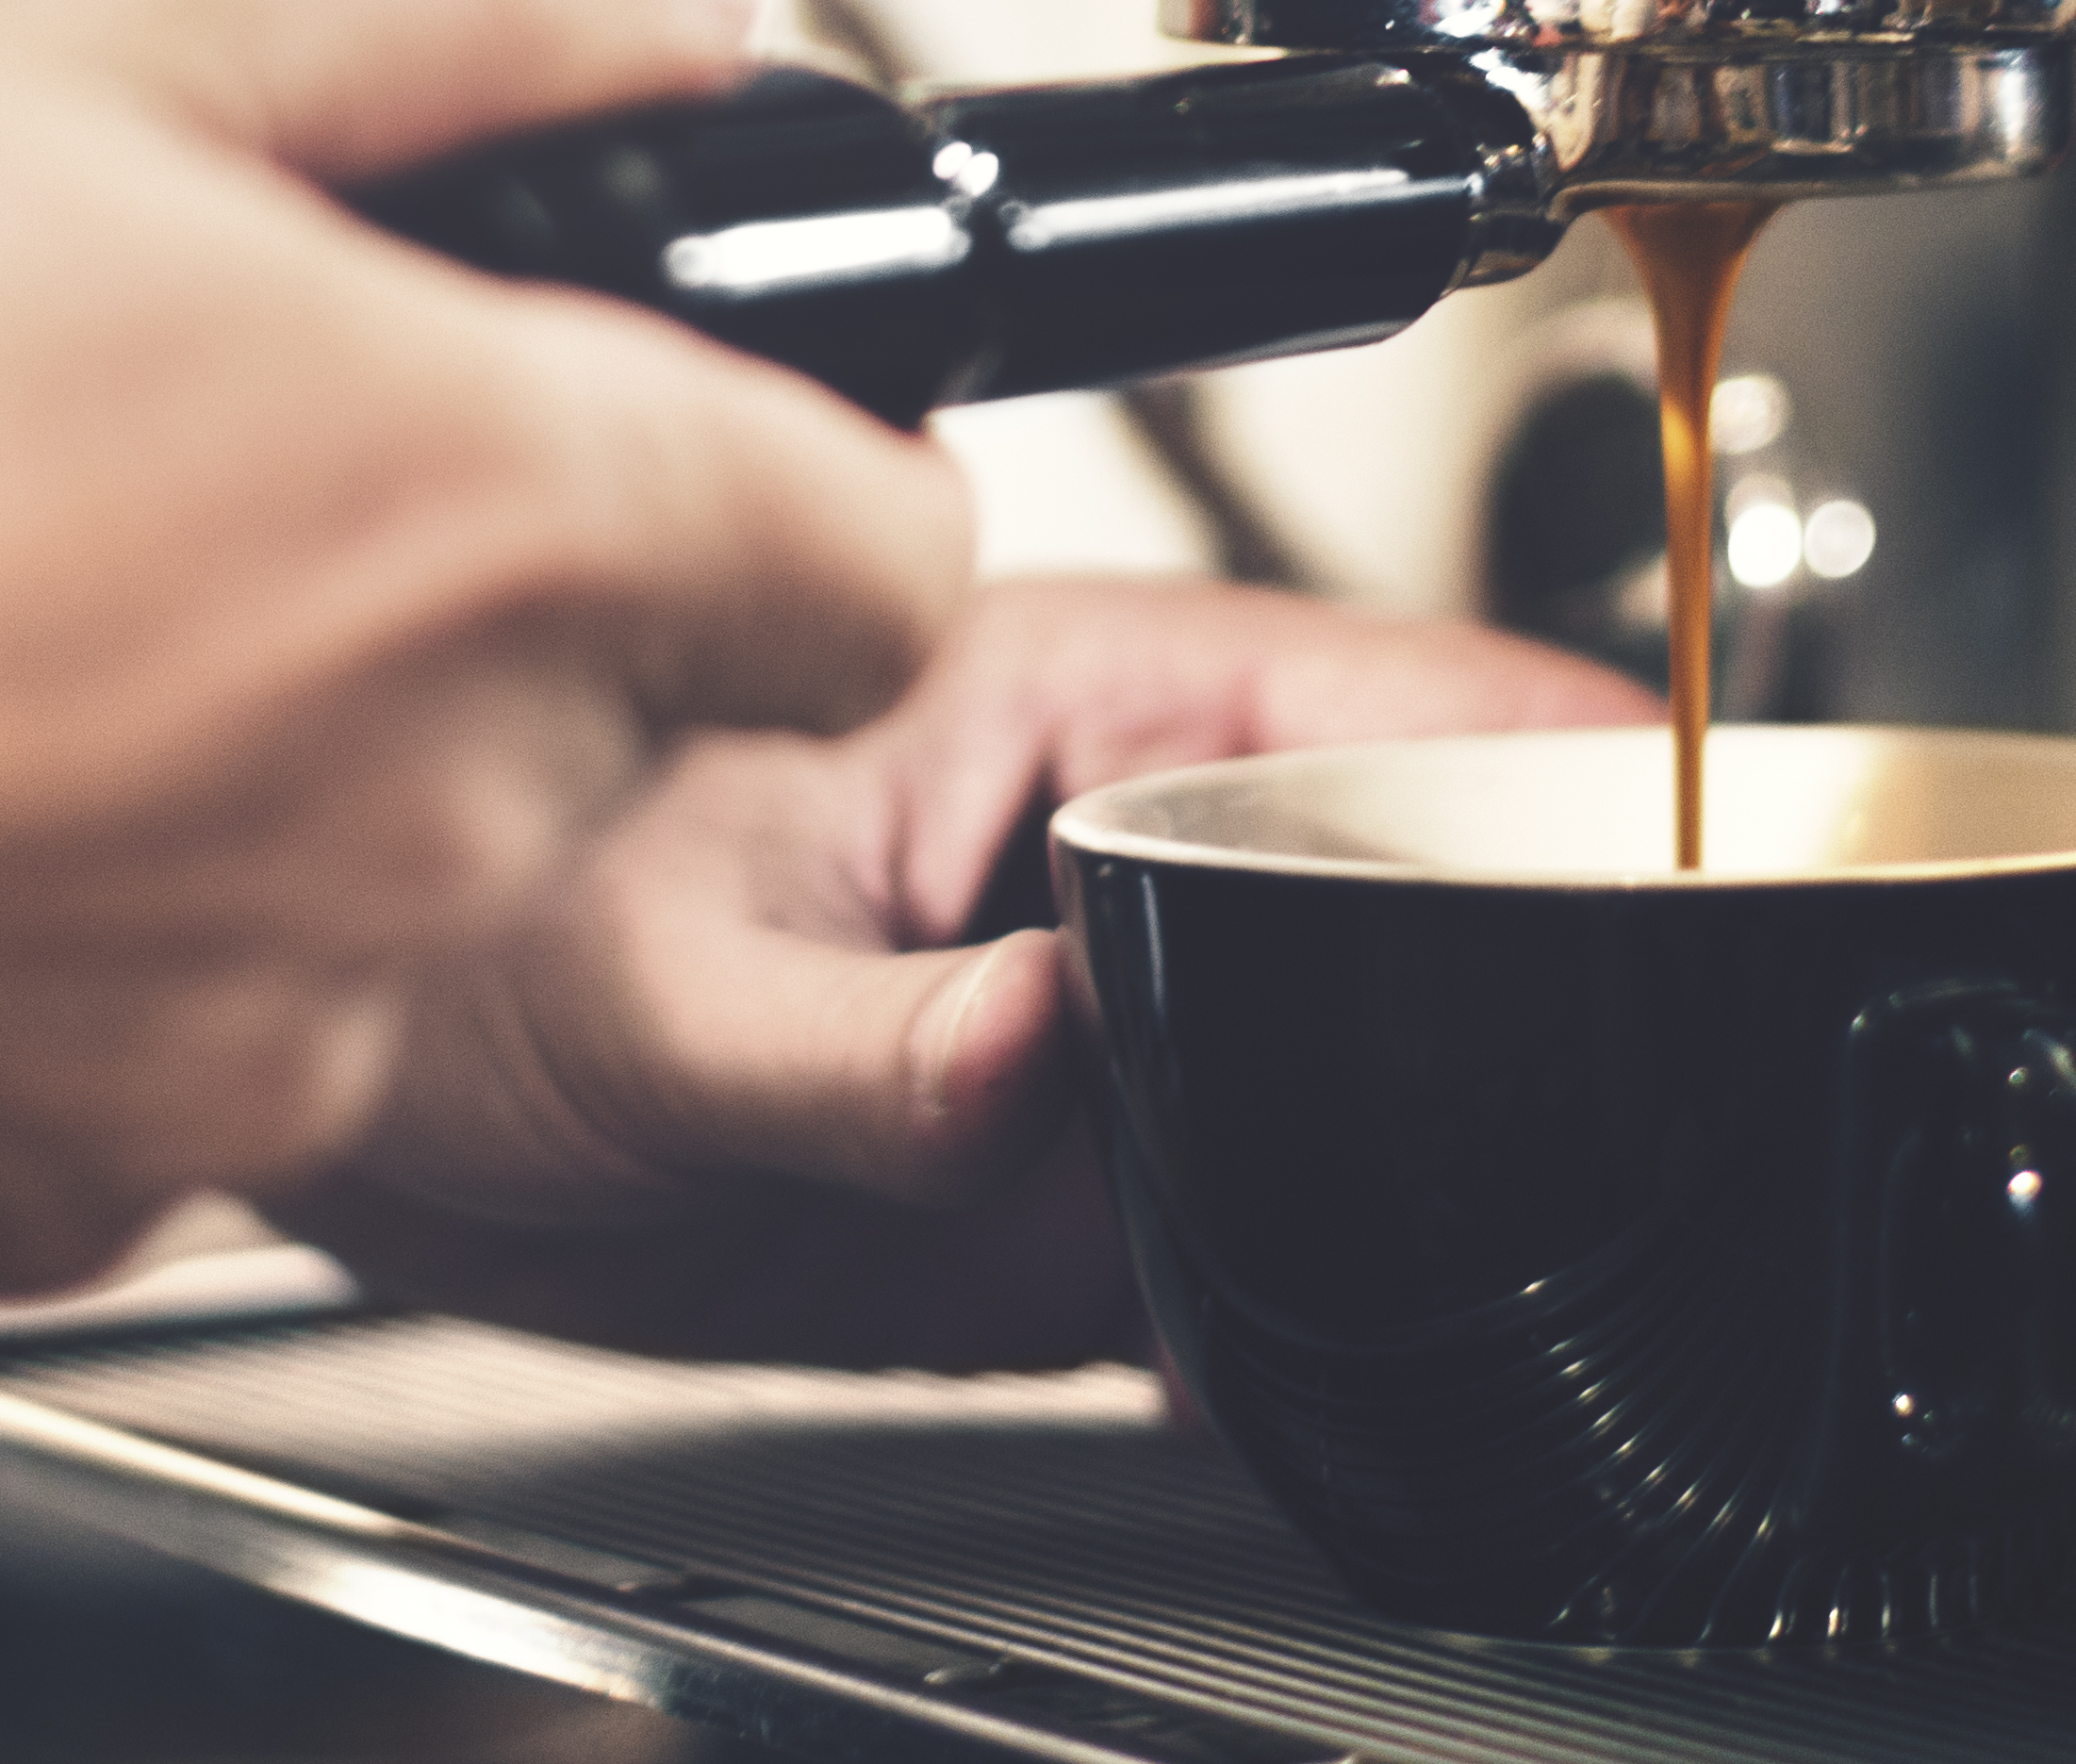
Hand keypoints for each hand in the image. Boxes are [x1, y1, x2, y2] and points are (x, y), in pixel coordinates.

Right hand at [0, 0, 978, 1296]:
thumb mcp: (38, 35)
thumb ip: (440, 1)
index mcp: (480, 515)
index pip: (876, 555)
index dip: (786, 457)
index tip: (632, 405)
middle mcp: (418, 817)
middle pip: (597, 707)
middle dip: (436, 576)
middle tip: (142, 439)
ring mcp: (240, 1047)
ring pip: (361, 883)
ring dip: (227, 756)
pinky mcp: (50, 1195)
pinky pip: (150, 1045)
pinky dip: (49, 933)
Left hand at [268, 576, 1646, 1368]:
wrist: (365, 1091)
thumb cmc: (469, 936)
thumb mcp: (647, 998)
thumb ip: (861, 1054)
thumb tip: (1043, 1054)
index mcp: (1079, 705)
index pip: (1421, 708)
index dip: (1597, 787)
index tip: (1710, 879)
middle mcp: (1133, 851)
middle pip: (1448, 898)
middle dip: (1547, 1011)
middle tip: (1618, 1145)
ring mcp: (1125, 1018)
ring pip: (1381, 1076)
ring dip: (1438, 1174)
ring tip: (1478, 1267)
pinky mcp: (1084, 1181)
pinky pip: (1270, 1233)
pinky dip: (1318, 1309)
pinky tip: (1320, 1370)